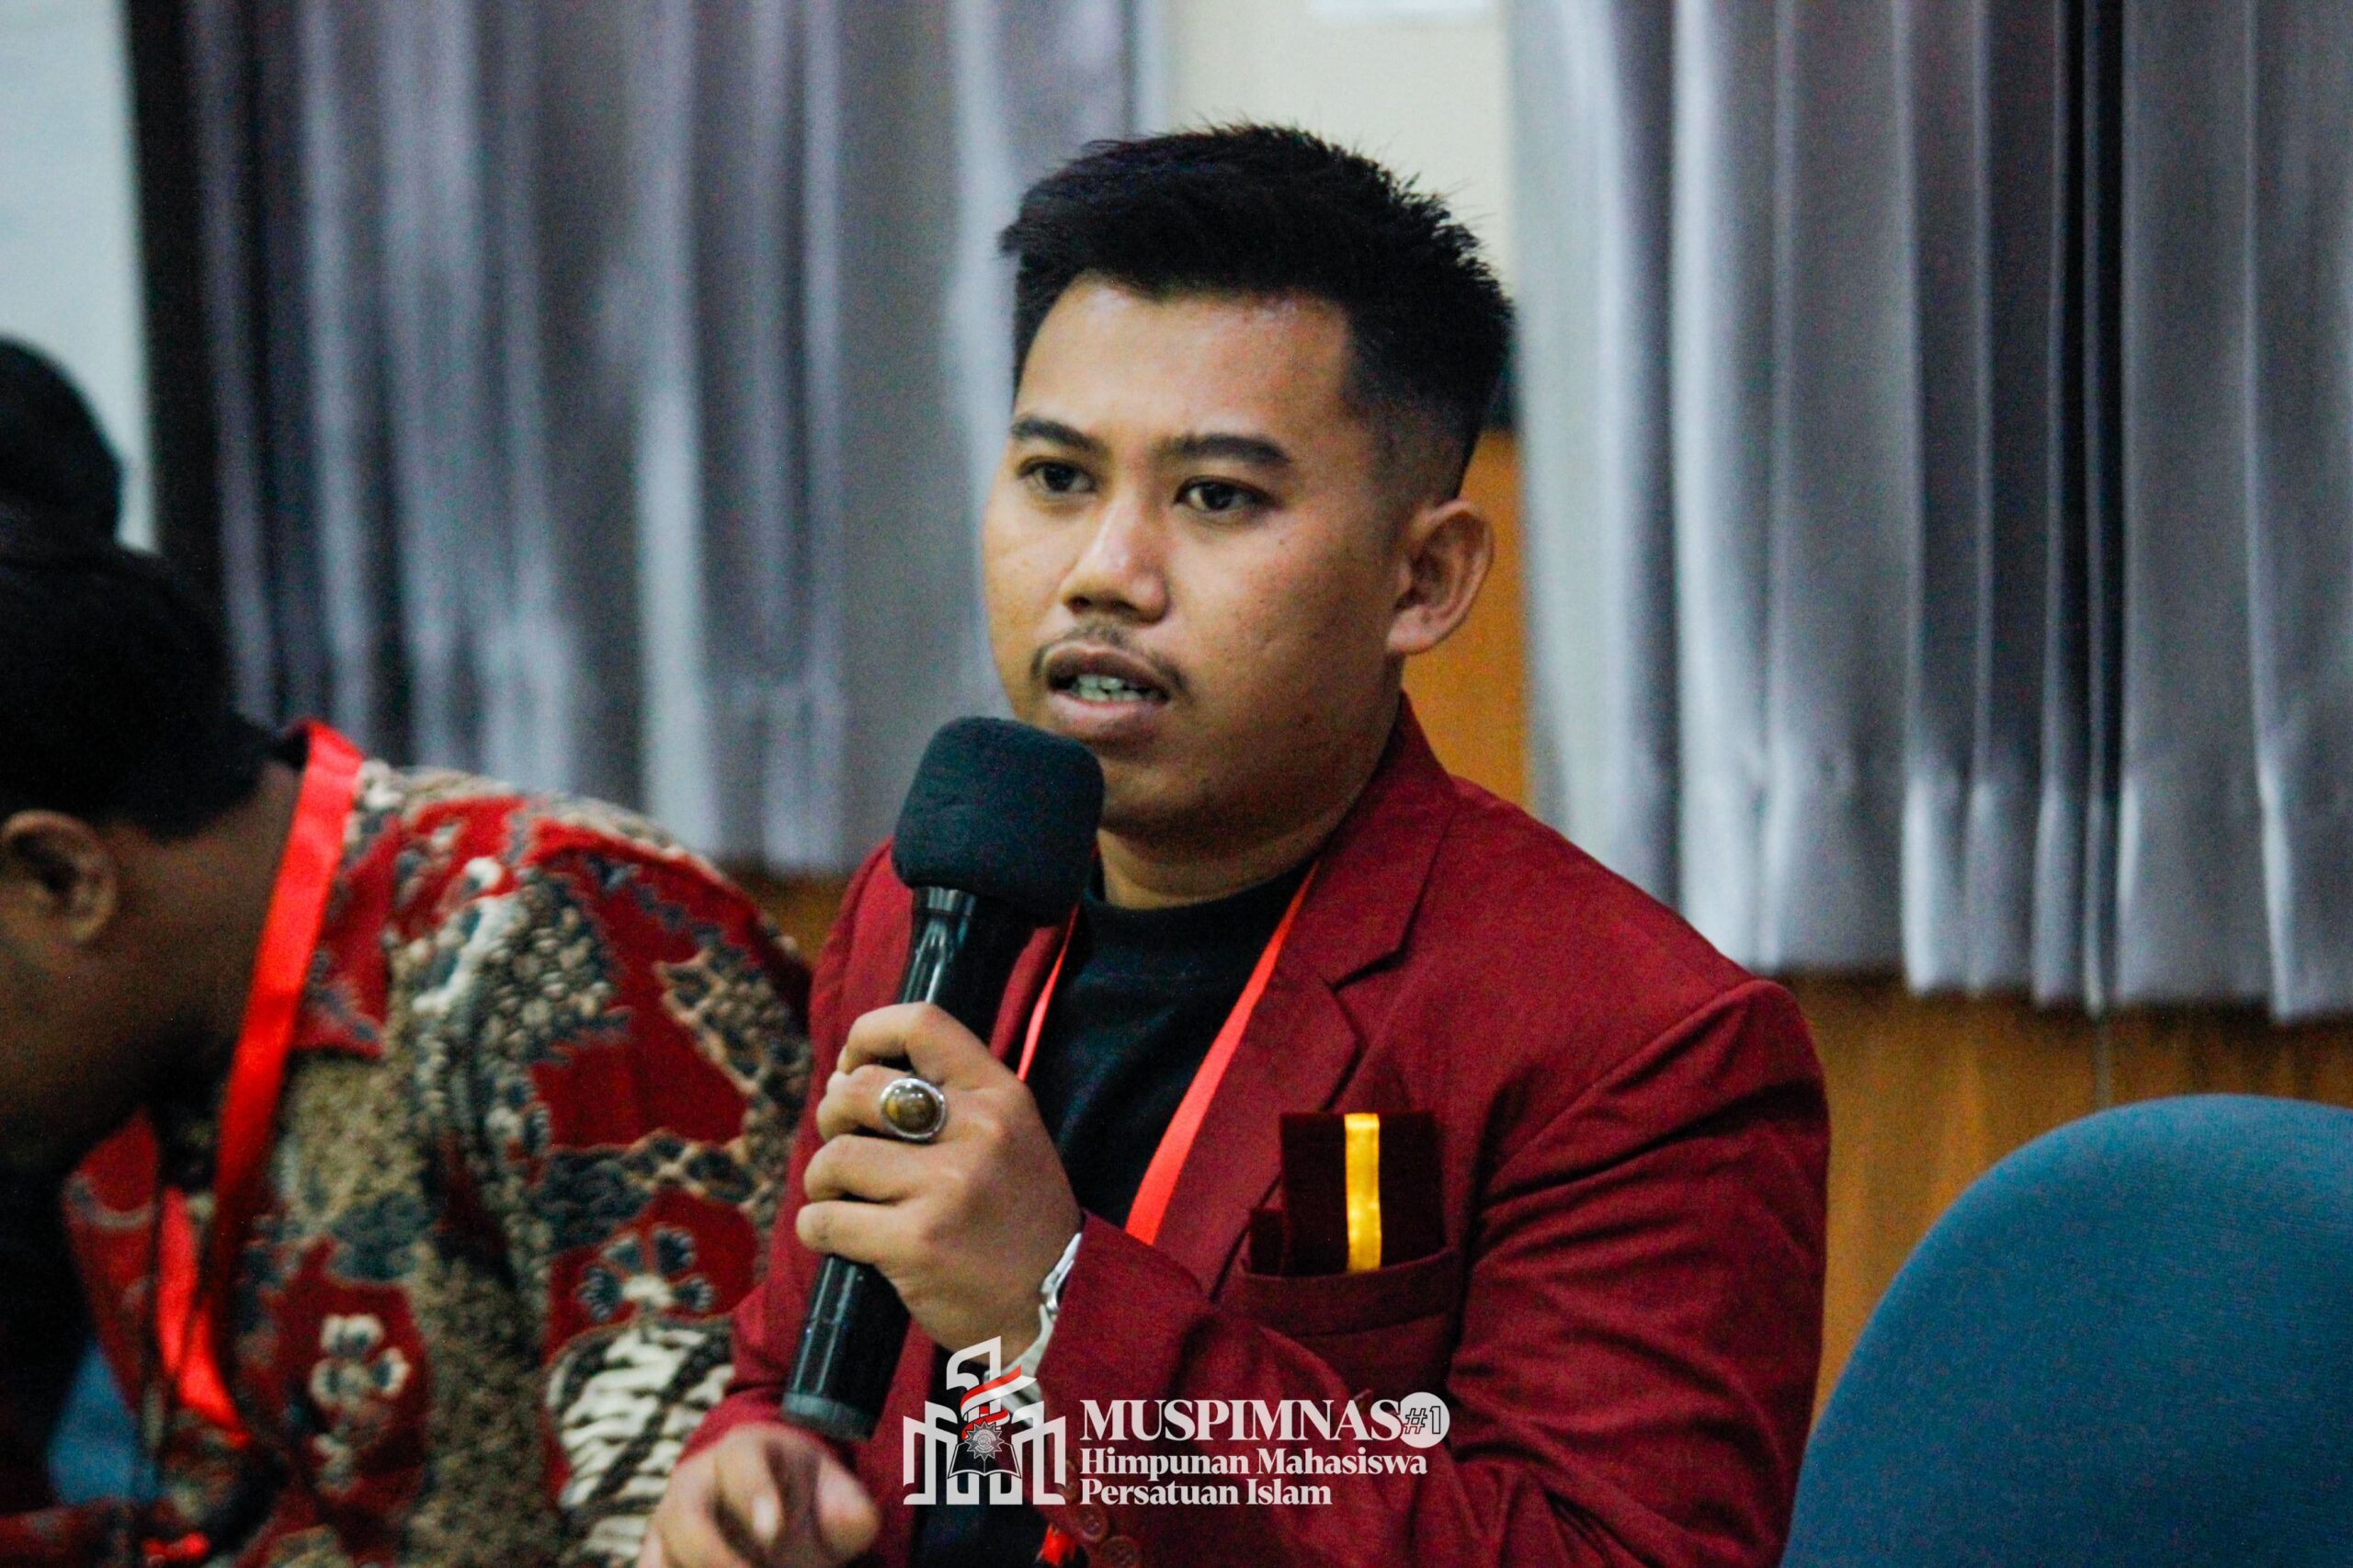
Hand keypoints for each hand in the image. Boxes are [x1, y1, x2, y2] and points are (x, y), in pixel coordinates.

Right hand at [638, 1424, 876, 1567]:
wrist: (768, 1510)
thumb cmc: (802, 1498)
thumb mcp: (834, 1494)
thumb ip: (848, 1507)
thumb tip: (853, 1520)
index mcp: (743, 1451)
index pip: (741, 1464)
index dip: (754, 1495)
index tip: (774, 1532)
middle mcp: (694, 1483)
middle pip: (686, 1516)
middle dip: (714, 1556)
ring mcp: (668, 1523)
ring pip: (659, 1556)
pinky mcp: (656, 1558)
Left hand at [799, 1002, 1082, 1356]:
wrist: (1057, 1307)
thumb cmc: (1019, 1221)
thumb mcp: (1009, 1139)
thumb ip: (944, 1102)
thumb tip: (844, 1077)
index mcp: (1001, 1096)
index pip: (922, 1023)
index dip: (868, 1035)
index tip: (852, 1068)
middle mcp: (978, 1131)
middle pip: (860, 1089)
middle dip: (832, 1116)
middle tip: (845, 1149)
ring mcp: (947, 1188)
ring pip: (836, 1156)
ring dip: (821, 1180)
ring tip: (840, 1198)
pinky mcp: (916, 1243)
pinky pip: (827, 1220)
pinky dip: (818, 1228)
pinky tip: (838, 1237)